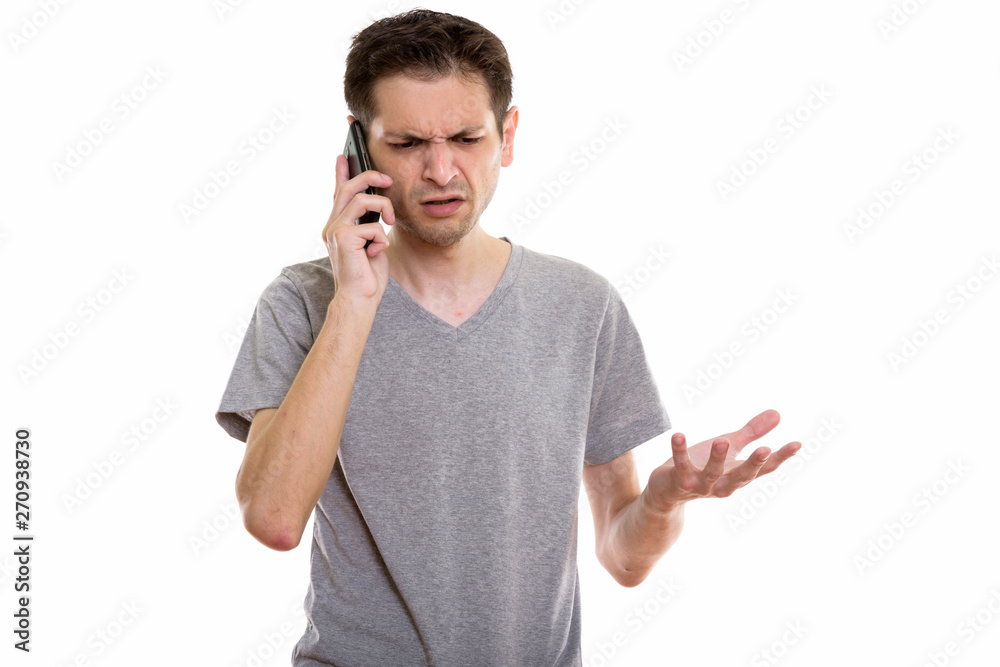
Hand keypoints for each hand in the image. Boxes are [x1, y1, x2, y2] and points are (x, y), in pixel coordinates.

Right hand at [322, 154, 395, 303]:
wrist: (359, 299)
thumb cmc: (367, 275)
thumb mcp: (371, 242)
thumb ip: (369, 223)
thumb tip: (378, 205)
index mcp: (338, 225)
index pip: (338, 193)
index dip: (341, 173)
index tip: (343, 156)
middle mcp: (332, 225)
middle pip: (348, 188)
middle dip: (369, 177)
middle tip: (387, 179)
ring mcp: (335, 231)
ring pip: (361, 200)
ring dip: (383, 208)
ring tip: (390, 222)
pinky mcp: (343, 238)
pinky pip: (372, 226)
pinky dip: (381, 239)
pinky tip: (376, 253)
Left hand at [645, 409, 800, 512]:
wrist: (667, 491)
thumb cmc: (702, 465)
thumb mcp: (730, 447)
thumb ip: (752, 433)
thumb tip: (778, 414)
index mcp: (738, 476)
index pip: (764, 469)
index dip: (781, 457)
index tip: (797, 443)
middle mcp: (723, 485)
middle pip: (742, 476)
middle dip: (753, 464)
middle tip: (765, 449)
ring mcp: (701, 486)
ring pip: (712, 474)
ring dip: (717, 458)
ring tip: (722, 440)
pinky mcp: (679, 481)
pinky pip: (680, 466)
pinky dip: (679, 451)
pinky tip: (678, 435)